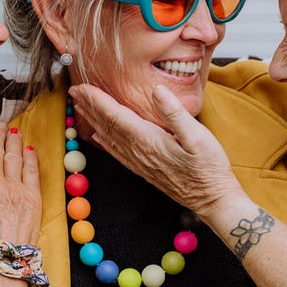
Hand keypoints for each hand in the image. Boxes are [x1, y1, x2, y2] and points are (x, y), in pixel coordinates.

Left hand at [68, 84, 242, 215]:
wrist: (213, 200)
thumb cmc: (210, 168)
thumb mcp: (198, 137)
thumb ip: (174, 113)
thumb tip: (156, 90)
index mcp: (148, 141)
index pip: (116, 116)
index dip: (97, 100)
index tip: (81, 86)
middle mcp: (139, 153)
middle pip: (107, 126)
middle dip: (89, 107)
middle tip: (73, 90)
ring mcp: (140, 163)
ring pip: (109, 138)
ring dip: (93, 121)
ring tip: (80, 107)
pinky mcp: (145, 170)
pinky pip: (118, 152)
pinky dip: (104, 141)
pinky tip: (99, 137)